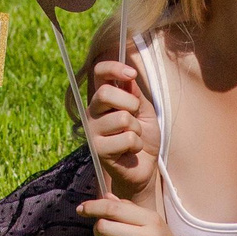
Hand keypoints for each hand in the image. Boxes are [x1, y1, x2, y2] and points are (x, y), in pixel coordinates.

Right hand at [85, 60, 159, 199]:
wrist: (144, 166)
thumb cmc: (143, 136)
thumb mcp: (144, 110)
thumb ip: (135, 94)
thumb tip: (127, 78)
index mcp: (103, 99)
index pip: (99, 73)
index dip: (113, 68)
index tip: (131, 74)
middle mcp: (93, 112)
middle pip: (104, 93)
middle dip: (130, 103)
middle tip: (135, 116)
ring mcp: (93, 131)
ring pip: (121, 118)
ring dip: (137, 129)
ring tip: (134, 137)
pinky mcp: (98, 149)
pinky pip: (126, 138)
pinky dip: (136, 144)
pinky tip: (130, 150)